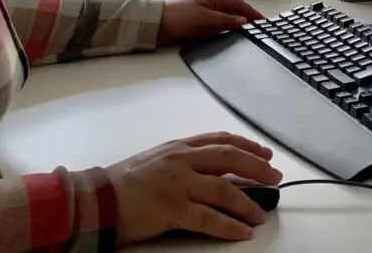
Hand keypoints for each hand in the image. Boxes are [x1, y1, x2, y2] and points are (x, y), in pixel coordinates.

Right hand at [108, 131, 281, 244]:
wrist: (96, 198)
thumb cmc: (123, 183)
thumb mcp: (156, 159)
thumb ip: (182, 159)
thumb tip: (211, 168)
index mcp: (178, 147)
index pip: (221, 140)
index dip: (247, 146)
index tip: (264, 153)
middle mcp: (182, 161)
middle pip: (230, 159)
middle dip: (257, 167)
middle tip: (275, 178)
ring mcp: (178, 184)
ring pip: (225, 190)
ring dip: (248, 203)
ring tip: (261, 214)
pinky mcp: (173, 209)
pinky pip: (209, 218)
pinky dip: (230, 226)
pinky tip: (242, 232)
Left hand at [157, 0, 263, 46]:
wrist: (156, 26)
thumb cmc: (180, 18)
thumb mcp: (205, 19)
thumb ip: (225, 20)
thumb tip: (243, 22)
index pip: (238, 4)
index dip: (252, 12)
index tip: (264, 22)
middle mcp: (211, 5)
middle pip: (234, 12)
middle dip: (246, 19)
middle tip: (259, 30)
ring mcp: (204, 15)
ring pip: (226, 21)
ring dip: (236, 27)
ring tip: (248, 36)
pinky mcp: (198, 26)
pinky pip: (217, 28)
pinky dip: (225, 32)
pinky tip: (229, 39)